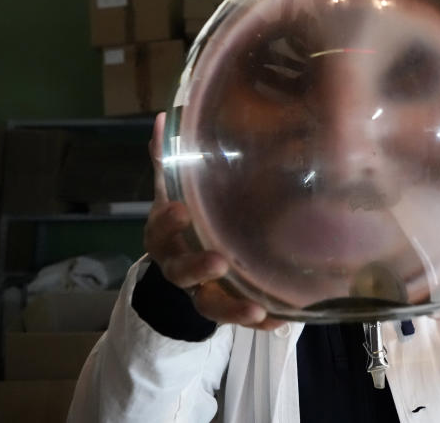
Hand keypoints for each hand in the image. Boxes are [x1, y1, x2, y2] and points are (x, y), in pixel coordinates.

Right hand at [143, 112, 285, 330]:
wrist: (182, 263)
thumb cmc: (182, 218)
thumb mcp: (172, 189)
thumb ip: (168, 158)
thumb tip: (164, 116)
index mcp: (165, 235)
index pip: (160, 230)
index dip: (168, 221)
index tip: (182, 208)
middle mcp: (179, 266)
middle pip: (182, 272)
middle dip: (198, 268)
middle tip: (219, 260)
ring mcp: (201, 291)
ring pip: (210, 305)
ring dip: (232, 308)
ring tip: (255, 310)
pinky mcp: (224, 306)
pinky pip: (239, 320)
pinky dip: (259, 323)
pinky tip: (280, 322)